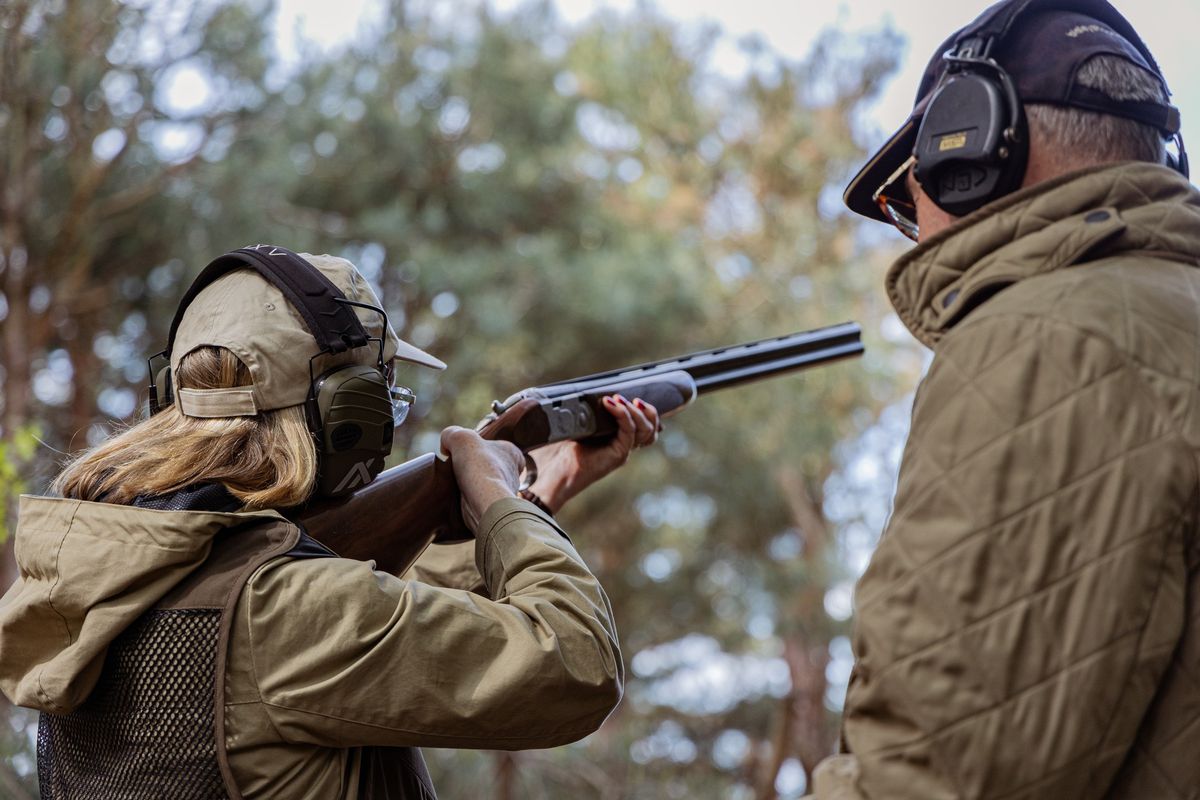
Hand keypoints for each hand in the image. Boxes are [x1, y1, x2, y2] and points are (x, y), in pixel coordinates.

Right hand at [440, 426, 522, 533]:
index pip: (499, 447)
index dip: (481, 448)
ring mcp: (504, 494)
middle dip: (473, 468)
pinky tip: (458, 499)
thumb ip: (452, 434)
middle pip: (488, 467)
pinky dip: (468, 502)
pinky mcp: (495, 509)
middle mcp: (513, 474)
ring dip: (469, 486)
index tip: (464, 454)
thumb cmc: (480, 467)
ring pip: (484, 486)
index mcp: (513, 454)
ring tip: (455, 485)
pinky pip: (479, 503)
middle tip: (456, 469)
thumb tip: (446, 447)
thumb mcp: (461, 437)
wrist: (485, 502)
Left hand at [525, 395, 659, 513]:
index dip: (649, 413)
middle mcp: (624, 446)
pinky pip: (629, 432)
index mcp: (618, 439)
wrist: (557, 474)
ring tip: (617, 399)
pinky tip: (609, 404)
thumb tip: (592, 392)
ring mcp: (623, 452)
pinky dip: (622, 415)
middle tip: (630, 399)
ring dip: (635, 411)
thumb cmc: (564, 451)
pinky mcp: (618, 455)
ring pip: (645, 431)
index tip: (636, 399)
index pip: (646, 427)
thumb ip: (591, 413)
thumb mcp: (580, 425)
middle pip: (651, 429)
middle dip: (647, 411)